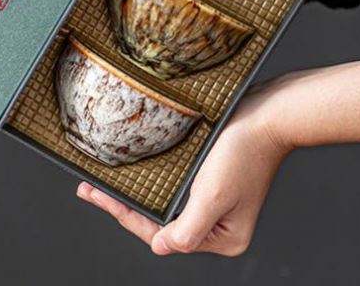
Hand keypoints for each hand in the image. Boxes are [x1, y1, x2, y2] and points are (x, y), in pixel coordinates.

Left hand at [76, 88, 290, 255]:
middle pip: (162, 221)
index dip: (129, 217)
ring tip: (102, 186)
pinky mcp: (214, 179)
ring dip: (135, 195)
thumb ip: (187, 229)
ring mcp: (217, 201)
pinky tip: (136, 176)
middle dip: (125, 207)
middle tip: (90, 190)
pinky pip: (176, 187)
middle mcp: (219, 224)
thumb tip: (159, 246)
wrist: (269, 113)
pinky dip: (154, 183)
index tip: (99, 198)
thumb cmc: (245, 151)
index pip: (164, 235)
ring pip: (166, 205)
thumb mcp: (213, 195)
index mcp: (223, 237)